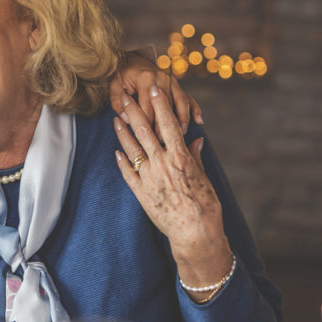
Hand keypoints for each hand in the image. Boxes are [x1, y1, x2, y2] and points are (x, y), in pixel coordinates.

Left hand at [110, 51, 202, 134]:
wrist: (131, 59)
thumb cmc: (121, 75)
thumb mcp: (114, 86)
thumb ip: (117, 103)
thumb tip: (126, 119)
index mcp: (145, 79)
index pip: (147, 107)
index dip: (147, 125)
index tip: (146, 140)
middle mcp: (161, 79)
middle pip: (165, 107)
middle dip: (164, 126)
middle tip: (163, 144)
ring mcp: (171, 80)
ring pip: (180, 102)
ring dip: (182, 119)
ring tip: (182, 134)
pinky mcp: (176, 84)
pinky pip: (188, 97)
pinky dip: (194, 108)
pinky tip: (199, 120)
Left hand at [112, 85, 231, 299]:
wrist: (195, 233)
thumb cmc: (205, 205)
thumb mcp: (204, 177)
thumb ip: (196, 156)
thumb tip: (195, 139)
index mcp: (181, 157)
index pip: (168, 124)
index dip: (160, 104)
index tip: (154, 89)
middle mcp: (162, 164)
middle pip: (144, 131)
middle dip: (134, 111)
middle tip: (124, 96)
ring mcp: (149, 178)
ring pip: (132, 149)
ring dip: (122, 132)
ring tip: (115, 119)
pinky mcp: (141, 193)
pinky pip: (128, 173)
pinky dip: (122, 160)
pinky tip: (116, 150)